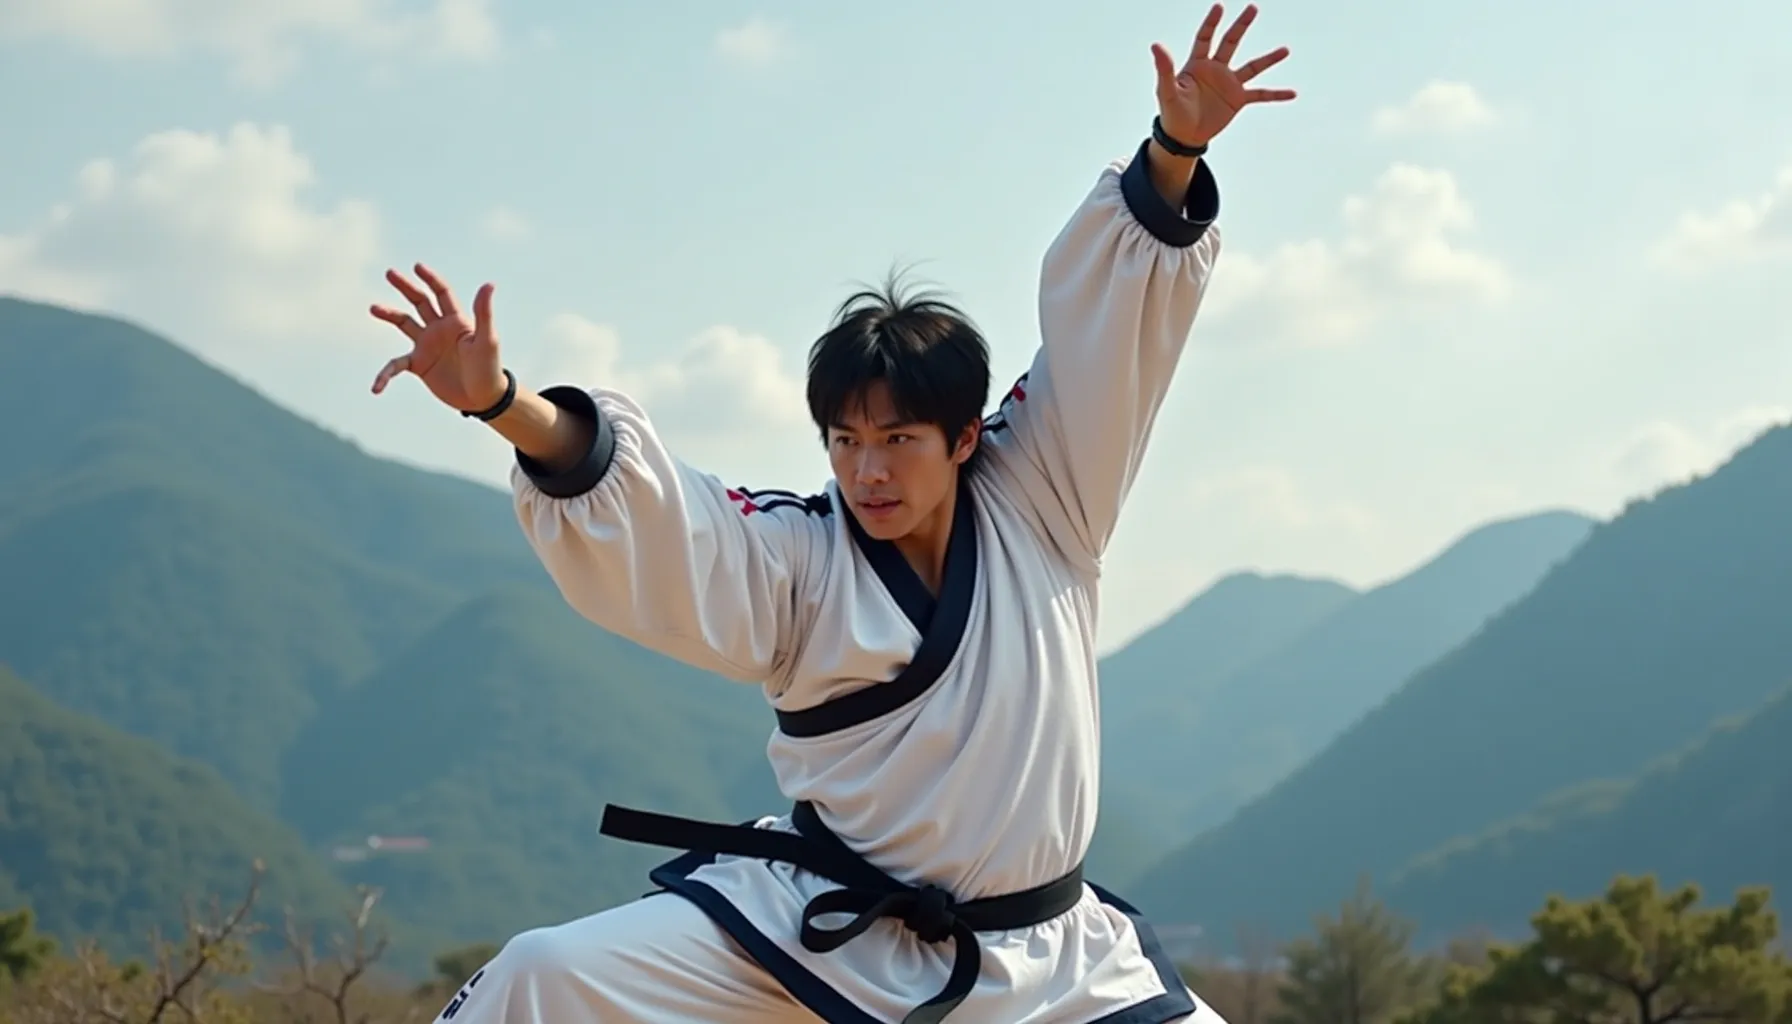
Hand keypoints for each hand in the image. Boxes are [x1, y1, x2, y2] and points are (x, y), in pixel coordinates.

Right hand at [368, 264, 505, 412]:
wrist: (483, 398)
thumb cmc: (489, 368)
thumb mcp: (487, 340)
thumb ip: (484, 313)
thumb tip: (489, 284)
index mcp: (456, 321)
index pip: (441, 293)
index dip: (430, 279)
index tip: (417, 266)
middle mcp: (439, 329)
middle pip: (419, 302)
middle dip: (405, 287)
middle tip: (390, 273)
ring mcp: (427, 346)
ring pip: (404, 323)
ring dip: (390, 315)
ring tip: (374, 307)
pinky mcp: (419, 364)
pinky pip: (396, 364)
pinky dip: (385, 373)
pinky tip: (377, 386)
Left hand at [1152, 4, 1295, 146]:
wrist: (1183, 136)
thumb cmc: (1171, 113)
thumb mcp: (1166, 91)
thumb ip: (1164, 68)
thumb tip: (1155, 45)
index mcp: (1197, 64)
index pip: (1205, 38)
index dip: (1211, 23)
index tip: (1219, 6)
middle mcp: (1216, 69)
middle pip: (1231, 42)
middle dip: (1241, 25)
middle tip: (1253, 8)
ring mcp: (1229, 83)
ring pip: (1252, 67)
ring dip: (1268, 59)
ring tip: (1285, 50)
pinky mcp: (1238, 100)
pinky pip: (1260, 95)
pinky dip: (1276, 94)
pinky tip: (1292, 93)